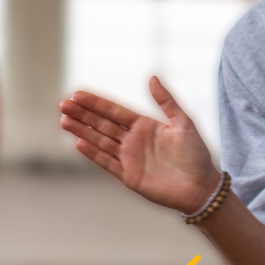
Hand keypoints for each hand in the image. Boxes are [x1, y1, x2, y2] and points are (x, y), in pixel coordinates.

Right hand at [60, 77, 218, 213]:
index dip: (96, 103)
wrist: (201, 187)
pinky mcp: (128, 176)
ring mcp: (129, 158)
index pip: (114, 111)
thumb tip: (152, 77)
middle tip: (63, 104)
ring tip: (63, 120)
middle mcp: (133, 140)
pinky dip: (92, 153)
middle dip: (82, 115)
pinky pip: (106, 162)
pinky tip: (78, 143)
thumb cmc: (196, 154)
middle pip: (102, 124)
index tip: (77, 94)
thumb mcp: (183, 122)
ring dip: (82, 131)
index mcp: (144, 125)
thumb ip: (166, 100)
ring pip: (100, 141)